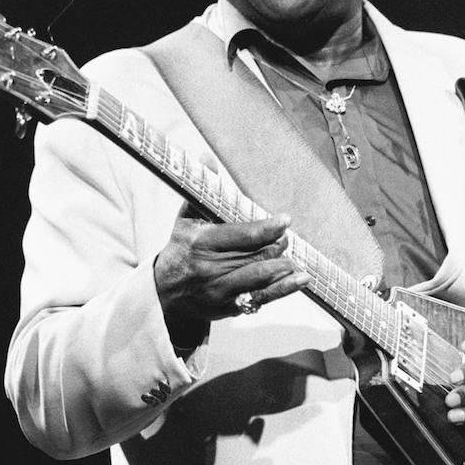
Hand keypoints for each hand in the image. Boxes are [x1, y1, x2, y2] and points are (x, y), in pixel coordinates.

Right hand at [154, 202, 309, 327]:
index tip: (284, 220)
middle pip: (255, 256)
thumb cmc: (181, 249)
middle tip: (287, 238)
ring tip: (295, 261)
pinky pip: (260, 298)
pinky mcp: (227, 306)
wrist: (165, 292)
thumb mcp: (185, 219)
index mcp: (201, 242)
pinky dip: (282, 290)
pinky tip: (300, 280)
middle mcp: (210, 267)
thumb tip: (207, 158)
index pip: (242, 235)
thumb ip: (202, 191)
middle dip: (277, 246)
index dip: (267, 228)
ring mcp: (219, 289)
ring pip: (260, 278)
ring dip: (283, 269)